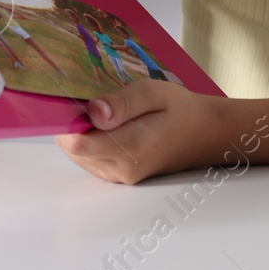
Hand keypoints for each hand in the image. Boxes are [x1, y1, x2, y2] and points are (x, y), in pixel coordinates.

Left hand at [55, 80, 232, 183]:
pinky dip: (89, 139)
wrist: (203, 134)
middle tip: (91, 97)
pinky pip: (87, 158)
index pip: (77, 143)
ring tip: (104, 109)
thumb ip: (122, 103)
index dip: (65, 120)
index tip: (68, 98)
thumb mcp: (153, 93)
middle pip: (72, 148)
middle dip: (72, 122)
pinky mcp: (116, 176)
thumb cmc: (179, 109)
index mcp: (130, 148)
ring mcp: (117, 176)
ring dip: (81, 131)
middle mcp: (120, 169)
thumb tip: (91, 112)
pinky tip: (107, 123)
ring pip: (76, 153)